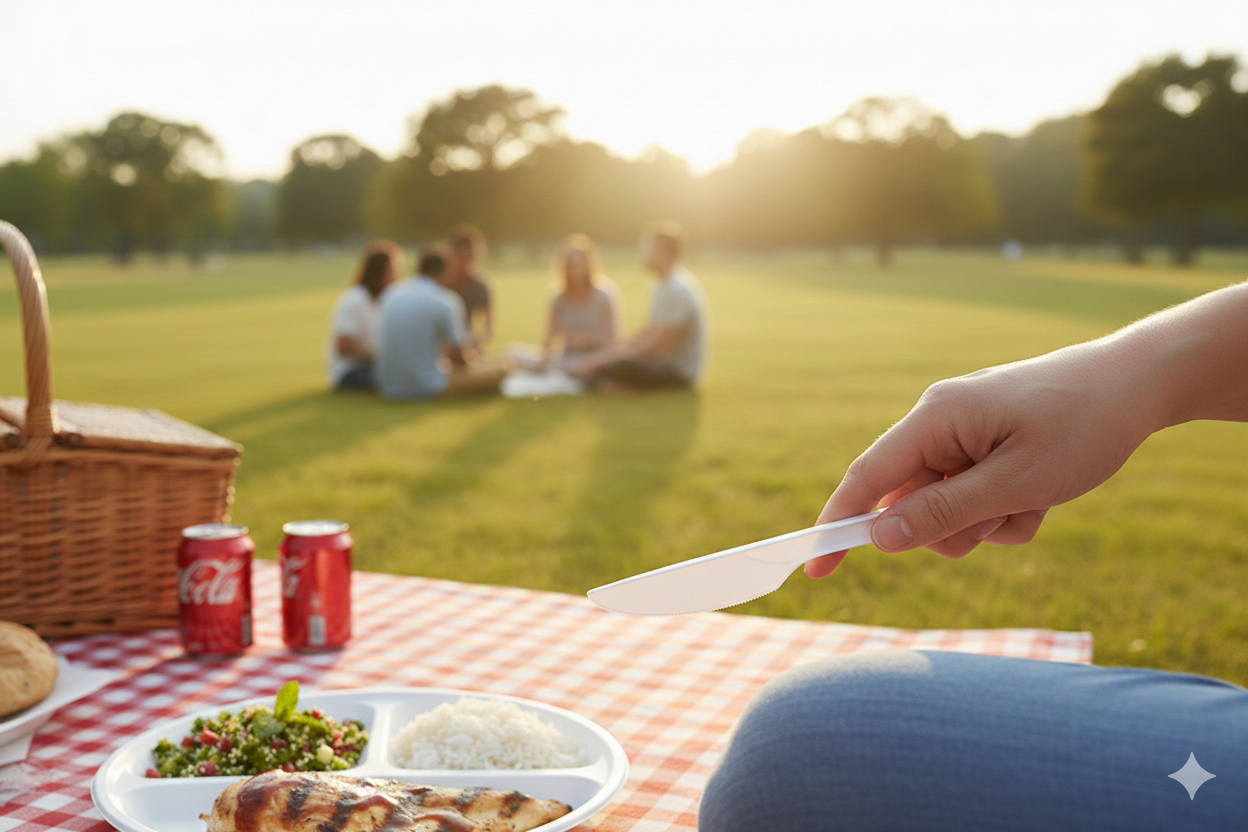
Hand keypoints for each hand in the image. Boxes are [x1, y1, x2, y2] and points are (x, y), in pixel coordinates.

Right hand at [805, 339, 1158, 576]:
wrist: (1139, 384)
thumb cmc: (1081, 426)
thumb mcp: (1014, 483)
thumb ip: (944, 512)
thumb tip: (879, 538)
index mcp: (935, 419)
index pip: (866, 479)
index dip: (837, 526)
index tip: (814, 571)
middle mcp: (938, 424)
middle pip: (909, 503)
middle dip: (951, 528)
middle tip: (1002, 520)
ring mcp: (962, 434)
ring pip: (945, 509)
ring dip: (985, 523)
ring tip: (1032, 502)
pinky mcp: (984, 446)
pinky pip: (974, 500)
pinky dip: (1004, 511)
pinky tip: (1042, 494)